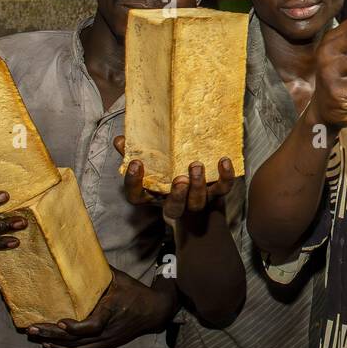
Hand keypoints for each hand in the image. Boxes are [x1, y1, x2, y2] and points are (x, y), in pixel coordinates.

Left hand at [27, 268, 172, 347]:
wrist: (154, 311)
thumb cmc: (134, 292)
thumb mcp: (120, 278)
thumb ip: (99, 271)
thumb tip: (79, 254)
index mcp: (111, 311)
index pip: (93, 326)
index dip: (76, 327)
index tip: (61, 322)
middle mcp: (107, 330)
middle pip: (76, 339)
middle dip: (52, 334)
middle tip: (32, 329)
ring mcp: (105, 340)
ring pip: (76, 347)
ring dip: (55, 343)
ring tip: (35, 336)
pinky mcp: (104, 344)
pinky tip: (50, 344)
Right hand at [113, 136, 234, 219]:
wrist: (198, 186)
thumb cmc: (167, 170)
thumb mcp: (150, 163)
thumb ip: (134, 152)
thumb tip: (121, 139)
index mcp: (154, 195)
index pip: (137, 196)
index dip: (134, 182)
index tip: (136, 163)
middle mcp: (175, 202)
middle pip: (174, 208)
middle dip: (178, 195)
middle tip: (180, 179)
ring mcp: (196, 200)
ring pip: (198, 202)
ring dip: (198, 185)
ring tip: (196, 165)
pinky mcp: (216, 192)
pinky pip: (223, 189)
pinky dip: (226, 177)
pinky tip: (224, 161)